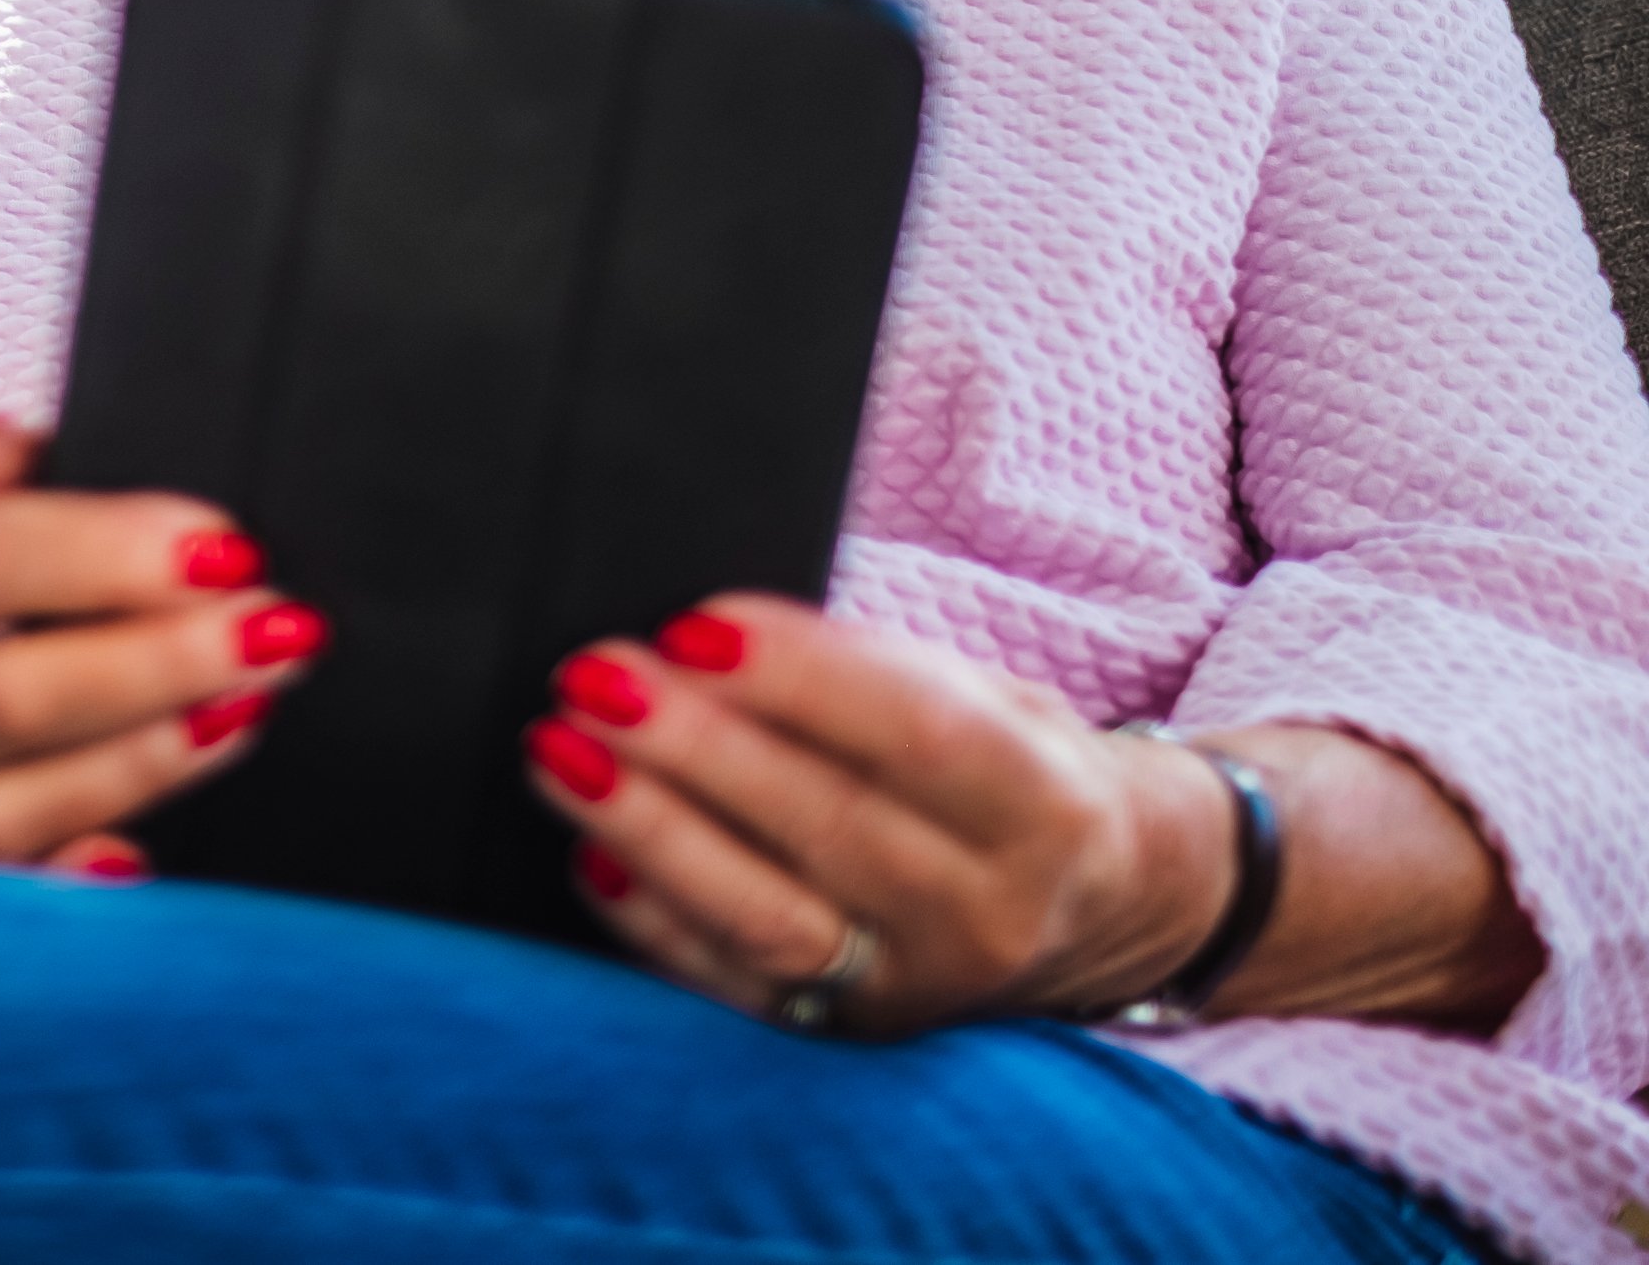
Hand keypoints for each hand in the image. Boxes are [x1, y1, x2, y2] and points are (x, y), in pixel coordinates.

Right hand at [0, 416, 319, 871]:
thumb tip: (21, 433)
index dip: (97, 551)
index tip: (222, 535)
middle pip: (8, 694)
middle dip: (160, 660)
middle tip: (282, 623)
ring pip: (17, 798)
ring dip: (154, 755)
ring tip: (255, 701)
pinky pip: (2, 887)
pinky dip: (76, 876)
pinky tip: (151, 857)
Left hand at [518, 594, 1230, 1034]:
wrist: (1101, 903)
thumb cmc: (1010, 767)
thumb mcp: (989, 698)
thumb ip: (871, 672)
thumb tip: (706, 641)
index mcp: (1046, 809)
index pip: (920, 737)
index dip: (799, 678)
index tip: (690, 625)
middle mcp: (988, 913)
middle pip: (828, 826)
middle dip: (694, 746)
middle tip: (592, 678)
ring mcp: (917, 988)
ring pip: (769, 915)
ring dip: (649, 829)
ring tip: (557, 752)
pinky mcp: (850, 1034)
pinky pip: (734, 984)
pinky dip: (652, 920)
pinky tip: (590, 854)